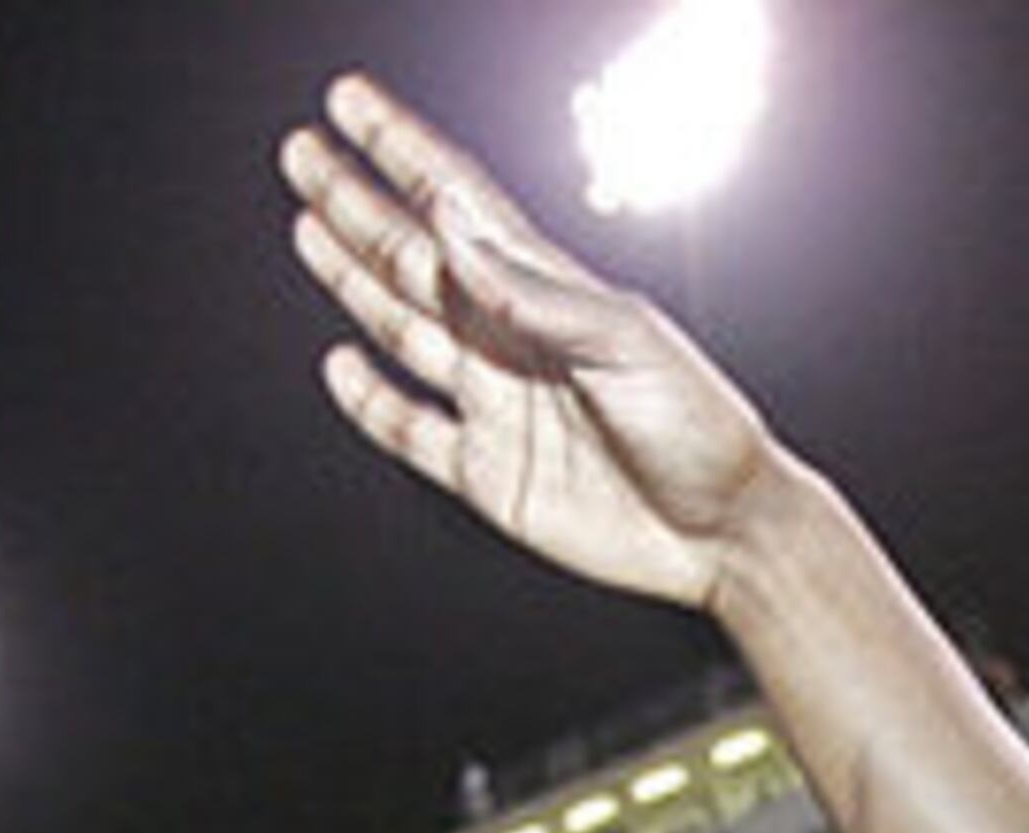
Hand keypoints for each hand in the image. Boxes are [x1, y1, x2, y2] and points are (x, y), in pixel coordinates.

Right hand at [284, 75, 782, 611]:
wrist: (724, 534)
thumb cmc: (699, 428)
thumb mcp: (625, 342)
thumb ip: (535, 290)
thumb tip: (452, 225)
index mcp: (548, 294)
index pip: (458, 204)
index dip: (401, 151)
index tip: (350, 104)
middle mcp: (512, 340)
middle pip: (414, 257)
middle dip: (355, 202)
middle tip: (303, 151)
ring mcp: (495, 404)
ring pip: (400, 328)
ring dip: (352, 278)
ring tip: (309, 224)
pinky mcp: (488, 475)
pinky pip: (410, 430)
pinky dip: (371, 401)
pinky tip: (342, 365)